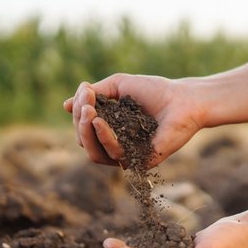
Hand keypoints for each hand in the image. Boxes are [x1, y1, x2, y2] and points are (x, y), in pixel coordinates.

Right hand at [63, 74, 203, 167]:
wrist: (183, 99)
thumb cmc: (154, 90)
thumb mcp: (118, 85)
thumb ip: (93, 95)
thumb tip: (65, 105)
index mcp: (110, 128)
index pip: (84, 128)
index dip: (79, 112)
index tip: (85, 92)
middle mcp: (116, 144)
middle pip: (84, 142)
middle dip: (80, 122)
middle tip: (86, 104)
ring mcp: (127, 155)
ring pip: (94, 154)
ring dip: (87, 132)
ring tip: (90, 112)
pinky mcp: (139, 162)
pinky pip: (114, 155)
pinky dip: (104, 138)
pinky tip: (101, 122)